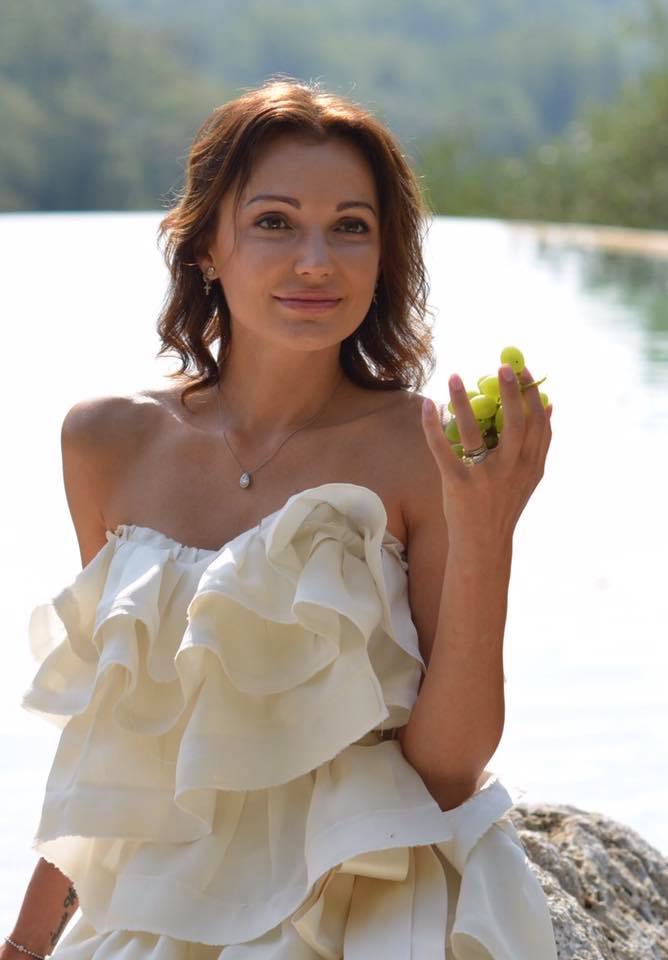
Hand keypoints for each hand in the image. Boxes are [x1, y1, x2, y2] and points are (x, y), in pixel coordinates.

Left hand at [421, 364, 552, 550]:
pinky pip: (443, 450)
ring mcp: (485, 477)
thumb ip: (540, 443)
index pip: (538, 423)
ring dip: (463, 401)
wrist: (484, 543)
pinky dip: (433, 426)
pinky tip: (428, 405)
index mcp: (531, 465)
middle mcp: (512, 469)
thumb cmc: (505, 504)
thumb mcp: (530, 477)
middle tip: (501, 366)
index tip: (524, 369)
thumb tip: (549, 406)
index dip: (532, 394)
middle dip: (510, 392)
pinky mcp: (458, 484)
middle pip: (514, 423)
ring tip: (454, 376)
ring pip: (474, 431)